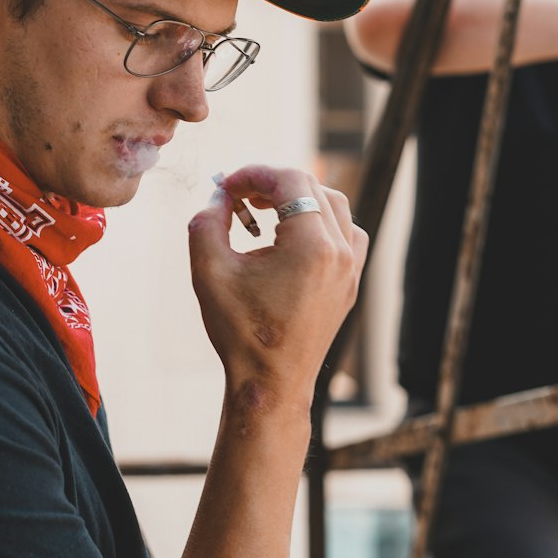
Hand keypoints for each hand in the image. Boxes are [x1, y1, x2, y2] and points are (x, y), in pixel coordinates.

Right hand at [188, 165, 366, 412]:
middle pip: (312, 187)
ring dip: (298, 199)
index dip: (253, 173)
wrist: (271, 385)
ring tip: (262, 212)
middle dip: (272, 183)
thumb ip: (207, 222)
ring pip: (333, 206)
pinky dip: (319, 222)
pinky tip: (290, 237)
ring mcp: (351, 268)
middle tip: (238, 196)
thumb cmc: (241, 333)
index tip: (226, 186)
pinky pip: (345, 233)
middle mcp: (341, 252)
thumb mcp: (209, 272)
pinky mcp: (350, 283)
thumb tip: (218, 197)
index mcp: (312, 246)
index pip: (290, 180)